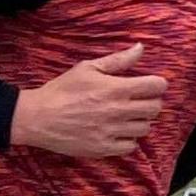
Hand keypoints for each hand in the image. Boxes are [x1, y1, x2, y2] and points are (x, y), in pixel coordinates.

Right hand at [14, 44, 168, 157]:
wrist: (37, 117)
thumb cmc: (61, 90)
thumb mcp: (88, 68)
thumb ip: (118, 60)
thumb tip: (140, 48)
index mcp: (116, 88)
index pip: (157, 86)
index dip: (157, 84)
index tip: (150, 85)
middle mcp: (118, 111)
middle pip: (155, 108)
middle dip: (151, 102)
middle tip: (138, 101)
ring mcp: (112, 131)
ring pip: (145, 128)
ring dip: (139, 121)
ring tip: (126, 116)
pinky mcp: (104, 148)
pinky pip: (130, 146)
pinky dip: (128, 140)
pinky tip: (117, 132)